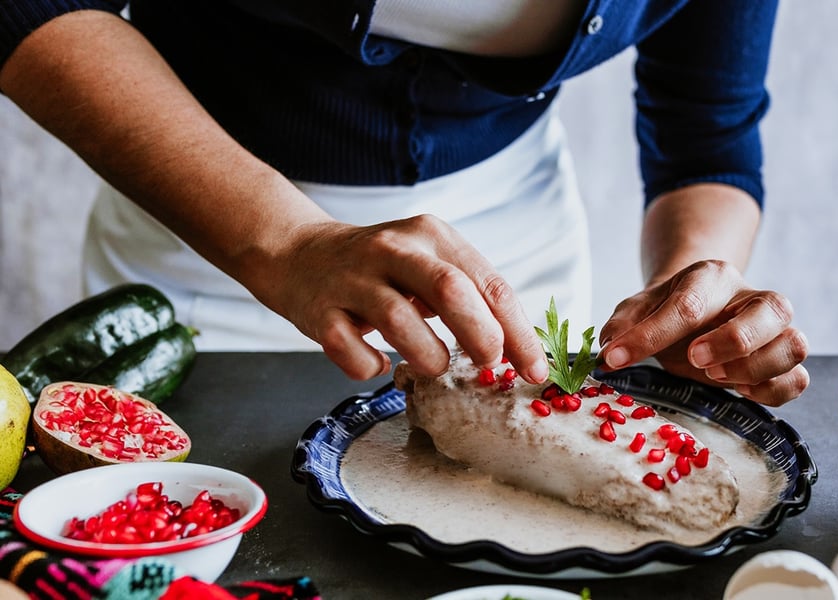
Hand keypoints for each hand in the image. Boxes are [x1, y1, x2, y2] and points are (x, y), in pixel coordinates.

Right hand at [261, 215, 548, 382]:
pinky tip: (379, 364)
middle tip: (488, 364)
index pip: (489, 284)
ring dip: (427, 356)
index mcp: (432, 236)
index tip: (535, 370)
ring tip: (432, 367)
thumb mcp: (430, 265)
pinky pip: (350, 350)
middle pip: (450, 291)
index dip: (518, 332)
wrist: (299, 253)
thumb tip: (520, 351)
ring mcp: (353, 280)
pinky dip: (370, 367)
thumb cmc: (383, 270)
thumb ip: (472, 298)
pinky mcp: (319, 311)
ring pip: (399, 321)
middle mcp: (393, 250)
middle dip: (480, 336)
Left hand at [597, 260, 808, 406]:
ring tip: (715, 377)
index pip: (688, 303)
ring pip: (794, 345)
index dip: (650, 335)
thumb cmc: (667, 310)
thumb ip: (622, 327)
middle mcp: (752, 298)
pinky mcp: (782, 361)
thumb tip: (608, 353)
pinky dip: (772, 391)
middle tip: (694, 359)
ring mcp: (774, 330)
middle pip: (772, 310)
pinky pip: (797, 378)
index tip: (616, 358)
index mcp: (711, 277)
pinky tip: (740, 392)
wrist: (696, 309)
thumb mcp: (638, 309)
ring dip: (756, 368)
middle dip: (733, 341)